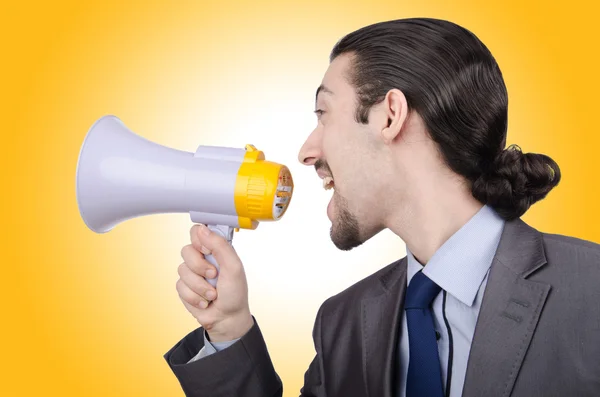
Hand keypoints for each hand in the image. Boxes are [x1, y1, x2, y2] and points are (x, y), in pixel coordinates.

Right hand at [176, 224, 253, 341]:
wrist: (227, 318)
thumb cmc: (235, 293)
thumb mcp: (234, 267)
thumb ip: (220, 245)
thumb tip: (202, 229)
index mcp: (215, 250)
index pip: (197, 232)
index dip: (199, 240)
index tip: (207, 250)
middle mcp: (202, 258)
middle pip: (186, 250)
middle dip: (199, 266)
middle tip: (214, 276)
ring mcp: (192, 273)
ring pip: (182, 270)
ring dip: (199, 286)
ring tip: (213, 294)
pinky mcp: (184, 287)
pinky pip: (180, 286)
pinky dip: (194, 296)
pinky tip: (205, 301)